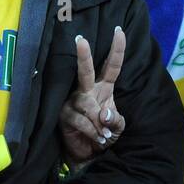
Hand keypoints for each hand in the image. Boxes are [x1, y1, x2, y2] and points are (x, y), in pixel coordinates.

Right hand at [58, 27, 127, 166]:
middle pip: (86, 71)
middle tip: (81, 40)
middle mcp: (87, 90)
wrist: (88, 153)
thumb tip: (104, 114)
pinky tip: (99, 139)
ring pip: (87, 105)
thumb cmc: (104, 133)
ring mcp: (74, 101)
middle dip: (84, 56)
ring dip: (99, 123)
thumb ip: (115, 120)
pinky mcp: (64, 115)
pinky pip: (81, 121)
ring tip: (106, 136)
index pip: (112, 66)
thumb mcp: (117, 127)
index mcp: (104, 87)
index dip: (116, 49)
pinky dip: (93, 131)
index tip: (119, 31)